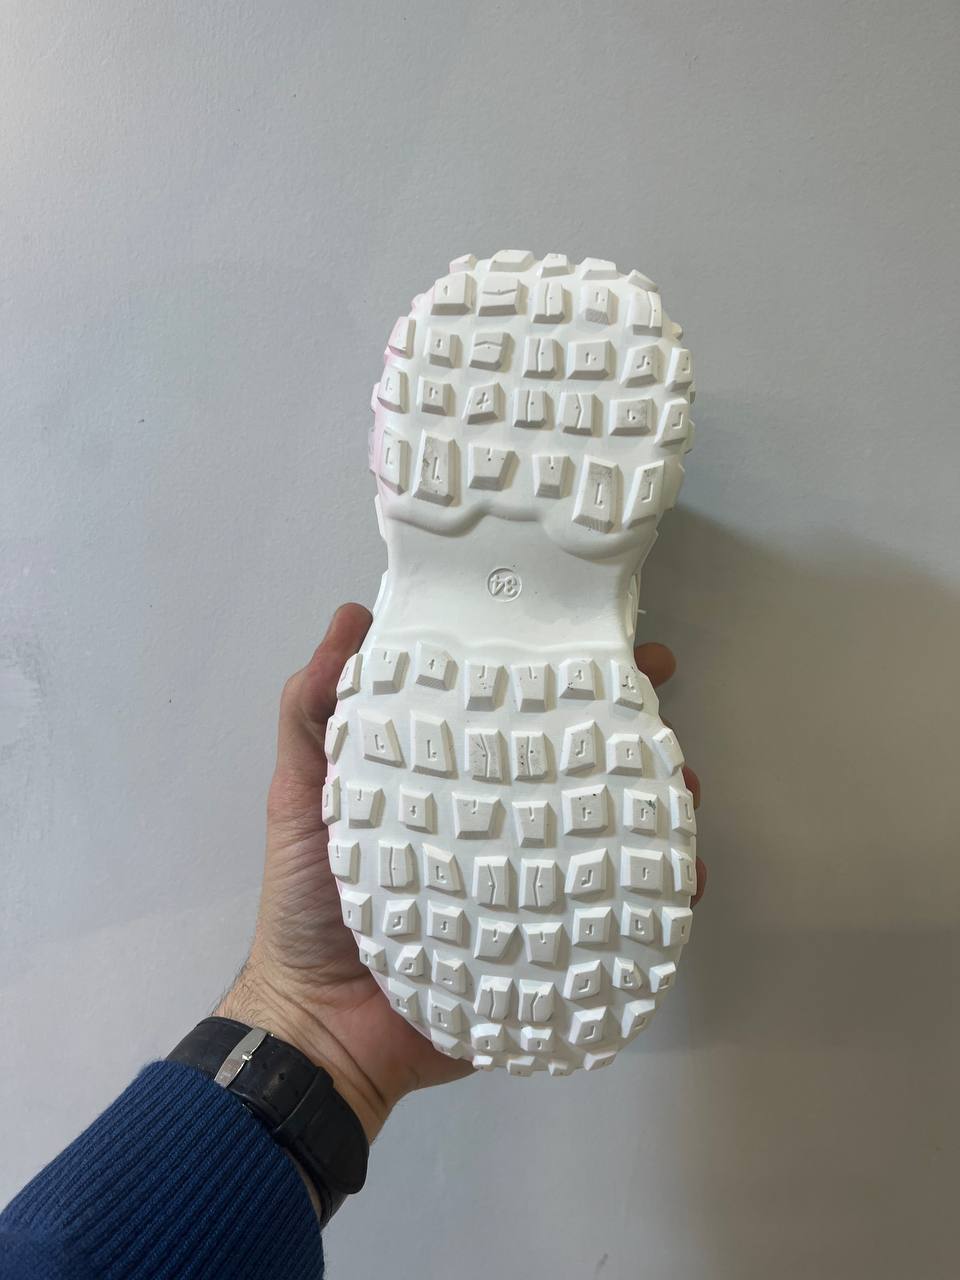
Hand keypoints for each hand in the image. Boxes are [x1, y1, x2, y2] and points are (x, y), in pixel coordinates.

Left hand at [217, 603, 705, 1141]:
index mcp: (448, 784)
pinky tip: (682, 875)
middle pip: (572, 769)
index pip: (508, 716)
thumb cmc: (308, 906)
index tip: (592, 636)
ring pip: (607, 834)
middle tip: (656, 707)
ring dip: (654, 806)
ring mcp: (529, 887)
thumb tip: (349, 618)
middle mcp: (497, 827)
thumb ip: (313, 714)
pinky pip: (614, 914)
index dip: (551, 674)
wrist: (321, 1032)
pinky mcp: (548, 945)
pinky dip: (657, 895)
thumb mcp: (299, 797)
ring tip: (682, 788)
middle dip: (623, 732)